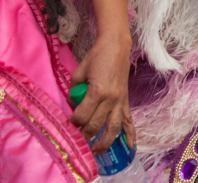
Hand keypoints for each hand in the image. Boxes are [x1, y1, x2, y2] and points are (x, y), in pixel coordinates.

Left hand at [70, 30, 134, 152]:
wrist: (116, 46)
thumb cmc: (96, 57)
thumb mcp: (78, 72)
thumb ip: (74, 91)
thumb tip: (73, 105)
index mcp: (97, 91)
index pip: (82, 116)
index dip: (72, 121)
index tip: (67, 122)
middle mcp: (111, 99)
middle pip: (95, 125)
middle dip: (84, 134)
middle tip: (76, 139)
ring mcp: (120, 100)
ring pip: (113, 128)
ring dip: (104, 142)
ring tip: (96, 151)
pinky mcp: (125, 100)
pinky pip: (128, 120)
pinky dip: (130, 134)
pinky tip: (130, 146)